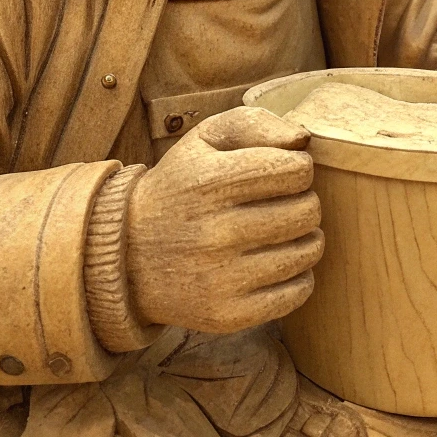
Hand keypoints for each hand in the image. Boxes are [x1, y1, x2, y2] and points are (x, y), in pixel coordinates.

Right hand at [124, 106, 323, 333]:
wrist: (129, 255)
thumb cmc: (178, 187)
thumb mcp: (203, 140)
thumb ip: (253, 123)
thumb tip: (301, 139)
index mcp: (209, 181)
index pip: (296, 169)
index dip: (298, 166)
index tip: (280, 171)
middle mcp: (215, 231)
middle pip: (307, 210)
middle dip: (303, 200)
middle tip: (281, 202)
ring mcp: (223, 278)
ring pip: (308, 251)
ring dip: (304, 236)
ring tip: (281, 229)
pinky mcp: (230, 314)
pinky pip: (299, 291)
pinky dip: (298, 273)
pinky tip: (276, 259)